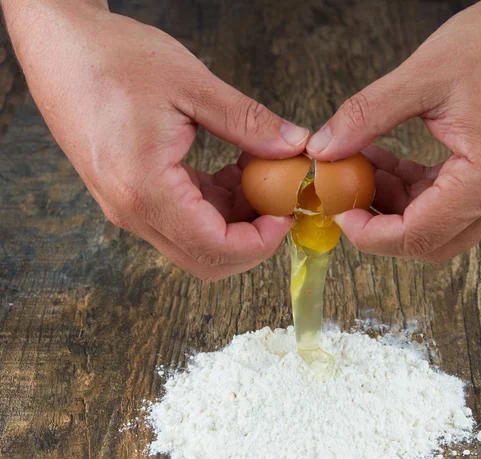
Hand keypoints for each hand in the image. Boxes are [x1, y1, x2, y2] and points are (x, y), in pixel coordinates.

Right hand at [5, 2, 308, 279]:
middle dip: (251, 240)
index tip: (286, 214)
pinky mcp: (132, 199)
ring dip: (234, 222)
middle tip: (277, 202)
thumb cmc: (113, 59)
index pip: (214, 248)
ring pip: (196, 244)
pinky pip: (182, 223)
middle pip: (206, 260)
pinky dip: (215, 208)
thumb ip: (247, 122)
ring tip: (255, 176)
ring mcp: (129, 209)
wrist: (60, 49)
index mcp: (145, 190)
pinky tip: (230, 173)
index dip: (260, 242)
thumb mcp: (191, 86)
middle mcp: (133, 212)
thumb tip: (293, 145)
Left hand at [306, 0, 480, 261]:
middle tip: (349, 196)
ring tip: (366, 168)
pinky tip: (391, 162)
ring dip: (396, 205)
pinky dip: (415, 190)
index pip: (418, 236)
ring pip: (437, 225)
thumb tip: (326, 149)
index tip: (340, 213)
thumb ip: (365, 117)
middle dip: (381, 224)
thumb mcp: (422, 77)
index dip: (369, 233)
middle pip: (429, 242)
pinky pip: (449, 202)